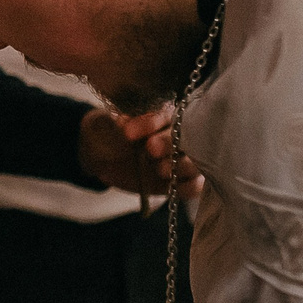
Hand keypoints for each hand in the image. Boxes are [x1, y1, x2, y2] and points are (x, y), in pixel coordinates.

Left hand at [78, 105, 202, 197]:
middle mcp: (180, 136)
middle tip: (150, 148)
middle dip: (167, 142)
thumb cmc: (112, 136)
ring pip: (194, 161)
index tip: (128, 133)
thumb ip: (117, 124)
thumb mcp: (108, 127)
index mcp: (163, 116)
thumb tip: (124, 122)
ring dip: (181, 165)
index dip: (148, 123)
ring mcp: (185, 159)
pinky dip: (188, 186)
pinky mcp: (184, 181)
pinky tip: (174, 185)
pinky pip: (194, 185)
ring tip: (160, 169)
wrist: (108, 158)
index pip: (162, 116)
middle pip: (185, 137)